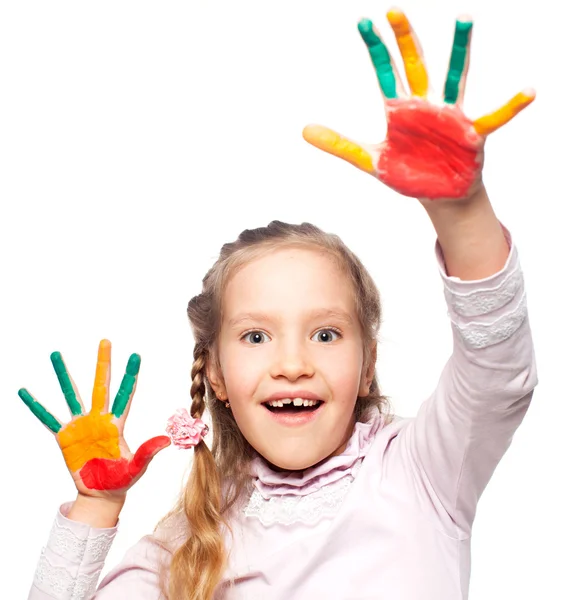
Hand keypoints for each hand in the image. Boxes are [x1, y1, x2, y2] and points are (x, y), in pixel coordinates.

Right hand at [18, 340, 170, 498]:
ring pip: (71, 394)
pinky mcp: (64, 437)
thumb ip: (147, 453)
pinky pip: (47, 418)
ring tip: (56, 355)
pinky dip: (37, 406)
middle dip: (103, 363)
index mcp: (117, 424)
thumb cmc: (121, 480)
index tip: (135, 355)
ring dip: (64, 375)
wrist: (101, 494)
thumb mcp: (136, 468)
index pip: (125, 394)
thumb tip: (167, 441)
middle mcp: (98, 419)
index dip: (130, 376)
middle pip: (100, 385)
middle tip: (105, 341)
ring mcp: (80, 426)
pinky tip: (25, 392)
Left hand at [303, 9, 534, 200]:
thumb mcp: (370, 160)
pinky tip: (529, 92)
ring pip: (453, 78)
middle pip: (414, 66)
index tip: (363, 22)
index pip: (386, 72)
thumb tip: (303, 130)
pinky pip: (493, 118)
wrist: (436, 195)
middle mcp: (424, 106)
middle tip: (395, 10)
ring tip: (463, 21)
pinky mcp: (470, 135)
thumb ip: (339, 145)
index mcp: (400, 111)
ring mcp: (449, 118)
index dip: (375, 49)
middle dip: (405, 39)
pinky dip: (510, 106)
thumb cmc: (408, 172)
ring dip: (457, 52)